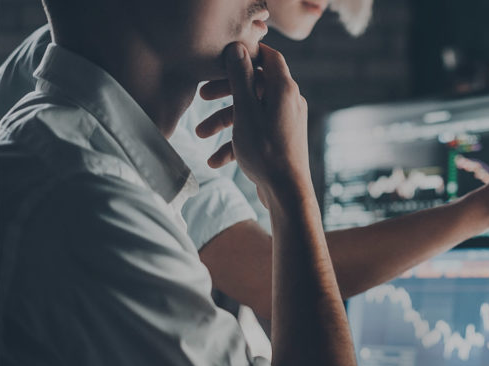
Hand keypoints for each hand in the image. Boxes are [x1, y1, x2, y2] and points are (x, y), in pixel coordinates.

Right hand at [196, 43, 310, 200]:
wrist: (286, 194)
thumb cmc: (266, 152)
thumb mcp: (246, 112)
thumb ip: (240, 79)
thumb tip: (238, 48)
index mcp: (284, 90)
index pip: (269, 57)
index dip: (247, 53)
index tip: (223, 57)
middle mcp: (289, 102)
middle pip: (255, 85)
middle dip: (226, 90)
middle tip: (202, 96)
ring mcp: (285, 122)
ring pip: (251, 111)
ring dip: (224, 121)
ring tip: (199, 135)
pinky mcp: (280, 140)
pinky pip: (256, 132)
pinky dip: (236, 142)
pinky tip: (215, 161)